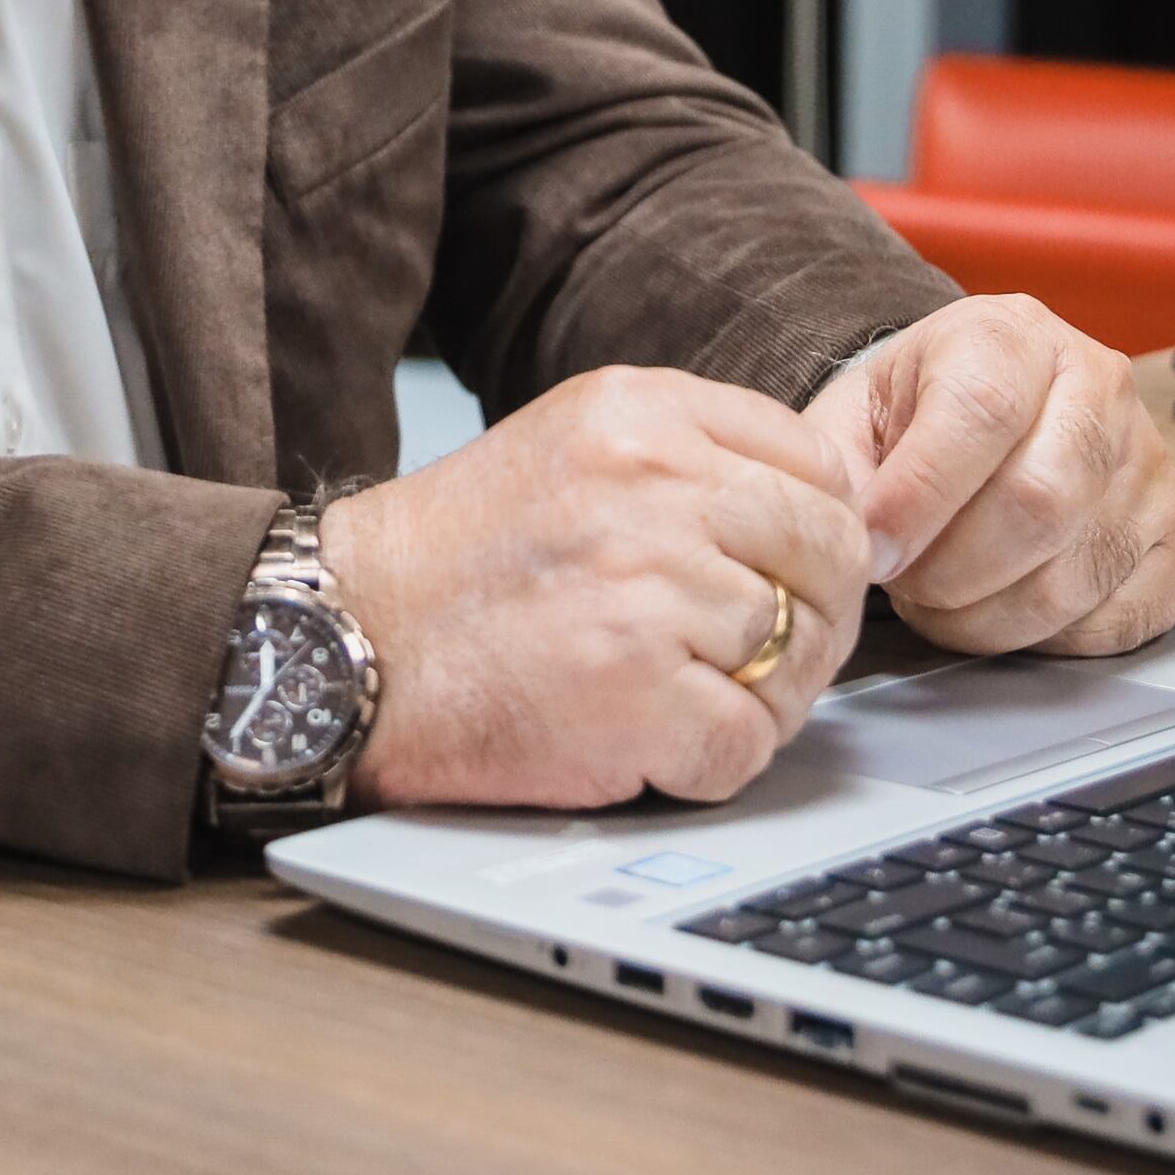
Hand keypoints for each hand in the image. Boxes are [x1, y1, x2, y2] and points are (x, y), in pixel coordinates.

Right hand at [317, 366, 869, 810]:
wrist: (344, 641)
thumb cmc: (456, 560)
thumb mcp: (571, 444)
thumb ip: (691, 454)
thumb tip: (824, 509)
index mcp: (642, 414)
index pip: (818, 466)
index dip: (818, 533)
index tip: (787, 574)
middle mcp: (652, 487)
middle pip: (829, 555)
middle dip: (815, 617)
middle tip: (763, 654)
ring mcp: (646, 591)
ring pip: (800, 656)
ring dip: (762, 697)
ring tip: (685, 696)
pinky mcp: (633, 696)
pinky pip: (748, 743)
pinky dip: (714, 761)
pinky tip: (658, 742)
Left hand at [804, 295, 1174, 657]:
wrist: (981, 404)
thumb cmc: (919, 411)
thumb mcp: (856, 413)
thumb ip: (842, 469)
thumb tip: (856, 540)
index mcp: (1012, 335)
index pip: (982, 413)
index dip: (920, 498)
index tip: (875, 549)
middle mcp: (1098, 385)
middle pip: (1039, 502)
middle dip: (951, 572)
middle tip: (906, 581)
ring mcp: (1148, 462)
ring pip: (1072, 576)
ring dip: (985, 616)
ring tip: (941, 595)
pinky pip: (1117, 620)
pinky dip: (1045, 639)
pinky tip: (1006, 605)